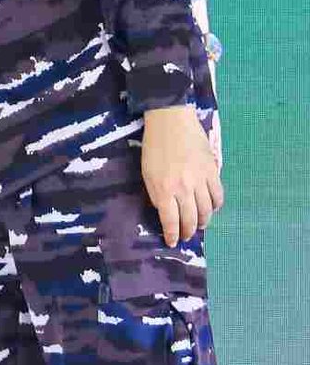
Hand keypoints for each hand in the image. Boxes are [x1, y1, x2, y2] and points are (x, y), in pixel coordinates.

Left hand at [141, 104, 223, 245]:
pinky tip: (210, 208)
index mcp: (164, 189)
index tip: (173, 242)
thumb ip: (156, 194)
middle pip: (191, 219)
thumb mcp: (147, 173)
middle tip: (187, 236)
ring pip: (207, 211)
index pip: (171, 221)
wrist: (171, 121)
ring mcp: (201, 180)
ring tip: (199, 224)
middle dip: (189, 232)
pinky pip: (218, 196)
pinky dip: (215, 206)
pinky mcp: (213, 171)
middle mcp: (184, 188)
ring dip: (204, 221)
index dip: (173, 234)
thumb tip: (165, 211)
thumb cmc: (154, 147)